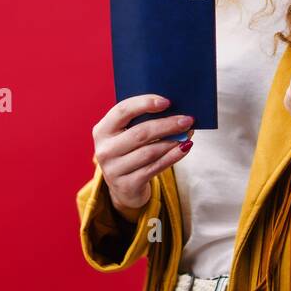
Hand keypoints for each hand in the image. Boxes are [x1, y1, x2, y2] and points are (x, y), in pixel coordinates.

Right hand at [91, 94, 194, 220]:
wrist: (124, 188)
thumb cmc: (129, 153)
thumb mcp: (126, 135)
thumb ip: (141, 121)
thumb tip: (174, 110)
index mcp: (102, 130)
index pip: (122, 110)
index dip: (145, 103)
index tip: (167, 102)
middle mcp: (104, 150)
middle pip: (140, 133)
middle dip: (167, 124)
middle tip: (187, 119)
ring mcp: (114, 170)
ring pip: (150, 151)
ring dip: (173, 141)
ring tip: (188, 133)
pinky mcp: (127, 185)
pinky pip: (155, 167)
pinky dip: (173, 156)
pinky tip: (184, 148)